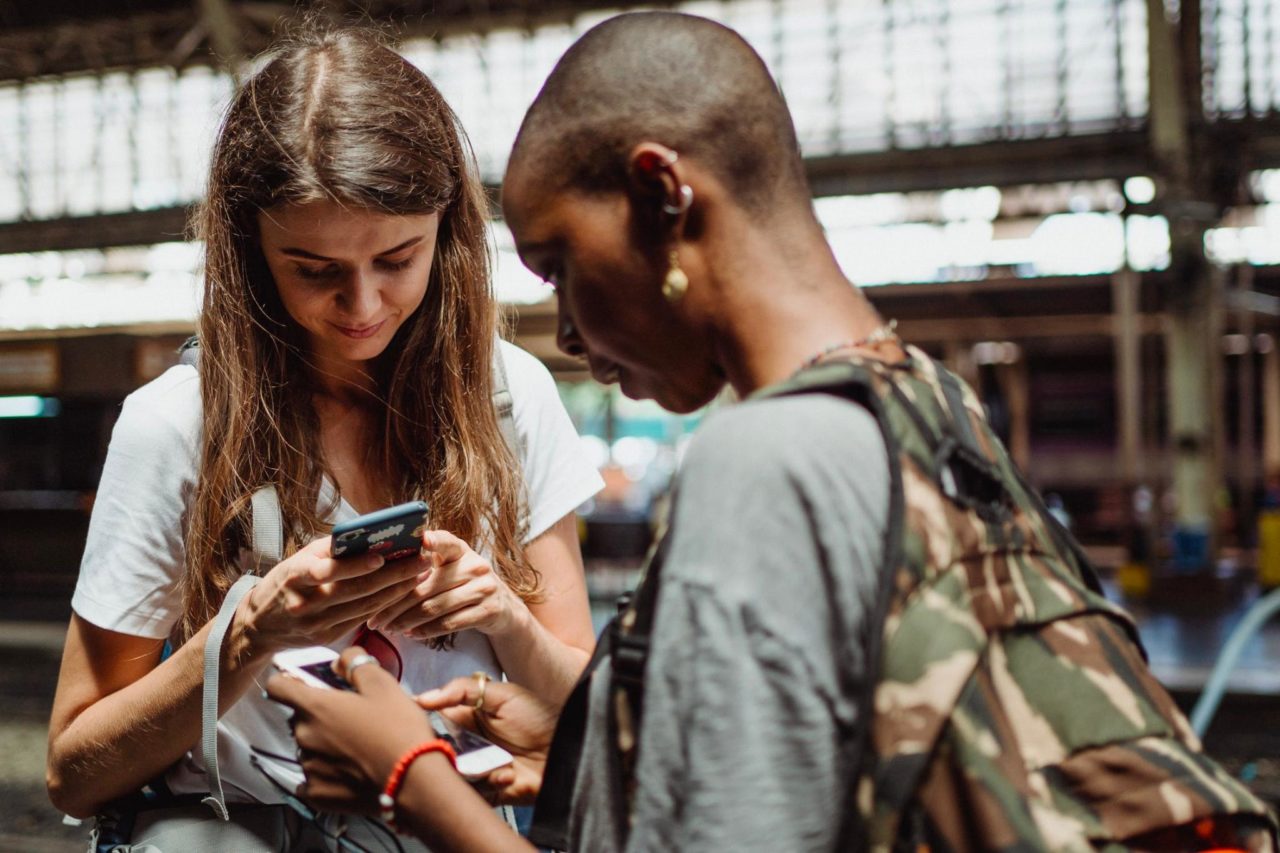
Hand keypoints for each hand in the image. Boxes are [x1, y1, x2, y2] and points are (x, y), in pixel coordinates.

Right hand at [239, 537, 425, 654]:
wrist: (259, 626)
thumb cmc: (285, 581)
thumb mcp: (299, 559)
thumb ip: (332, 549)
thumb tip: (371, 534)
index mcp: (295, 577)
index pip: (328, 571)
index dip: (356, 566)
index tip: (383, 556)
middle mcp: (306, 603)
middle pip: (356, 590)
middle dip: (394, 575)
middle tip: (422, 560)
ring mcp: (317, 624)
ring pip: (365, 606)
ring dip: (396, 590)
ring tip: (420, 573)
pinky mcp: (328, 638)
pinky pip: (362, 618)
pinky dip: (384, 604)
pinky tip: (403, 591)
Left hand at [265, 647, 437, 814]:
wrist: (413, 779)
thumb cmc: (398, 727)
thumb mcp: (383, 684)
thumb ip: (355, 663)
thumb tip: (339, 661)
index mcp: (316, 706)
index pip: (277, 686)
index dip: (288, 681)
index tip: (303, 685)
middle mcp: (304, 736)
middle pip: (299, 718)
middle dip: (319, 715)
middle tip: (350, 718)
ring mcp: (308, 767)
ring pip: (308, 748)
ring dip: (323, 744)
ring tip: (355, 748)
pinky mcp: (317, 794)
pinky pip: (311, 779)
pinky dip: (324, 774)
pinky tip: (346, 773)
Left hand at [369, 531, 524, 640]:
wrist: (503, 609)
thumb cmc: (465, 585)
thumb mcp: (453, 568)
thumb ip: (427, 566)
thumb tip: (384, 575)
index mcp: (462, 550)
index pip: (447, 542)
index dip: (435, 541)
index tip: (422, 541)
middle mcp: (475, 565)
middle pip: (427, 585)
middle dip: (396, 604)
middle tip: (375, 618)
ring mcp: (484, 588)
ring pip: (435, 607)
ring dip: (406, 621)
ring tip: (388, 628)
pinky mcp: (488, 610)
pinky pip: (449, 623)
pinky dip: (425, 631)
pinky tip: (410, 634)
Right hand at [417, 675, 558, 803]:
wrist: (571, 743)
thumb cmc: (541, 714)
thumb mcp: (503, 695)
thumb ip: (462, 690)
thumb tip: (423, 697)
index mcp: (467, 721)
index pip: (433, 724)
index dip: (425, 726)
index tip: (423, 725)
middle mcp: (469, 746)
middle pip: (440, 754)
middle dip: (447, 753)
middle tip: (461, 749)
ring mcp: (479, 770)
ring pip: (455, 776)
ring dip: (475, 771)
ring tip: (500, 762)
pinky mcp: (492, 791)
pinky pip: (477, 794)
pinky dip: (491, 785)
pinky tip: (509, 774)